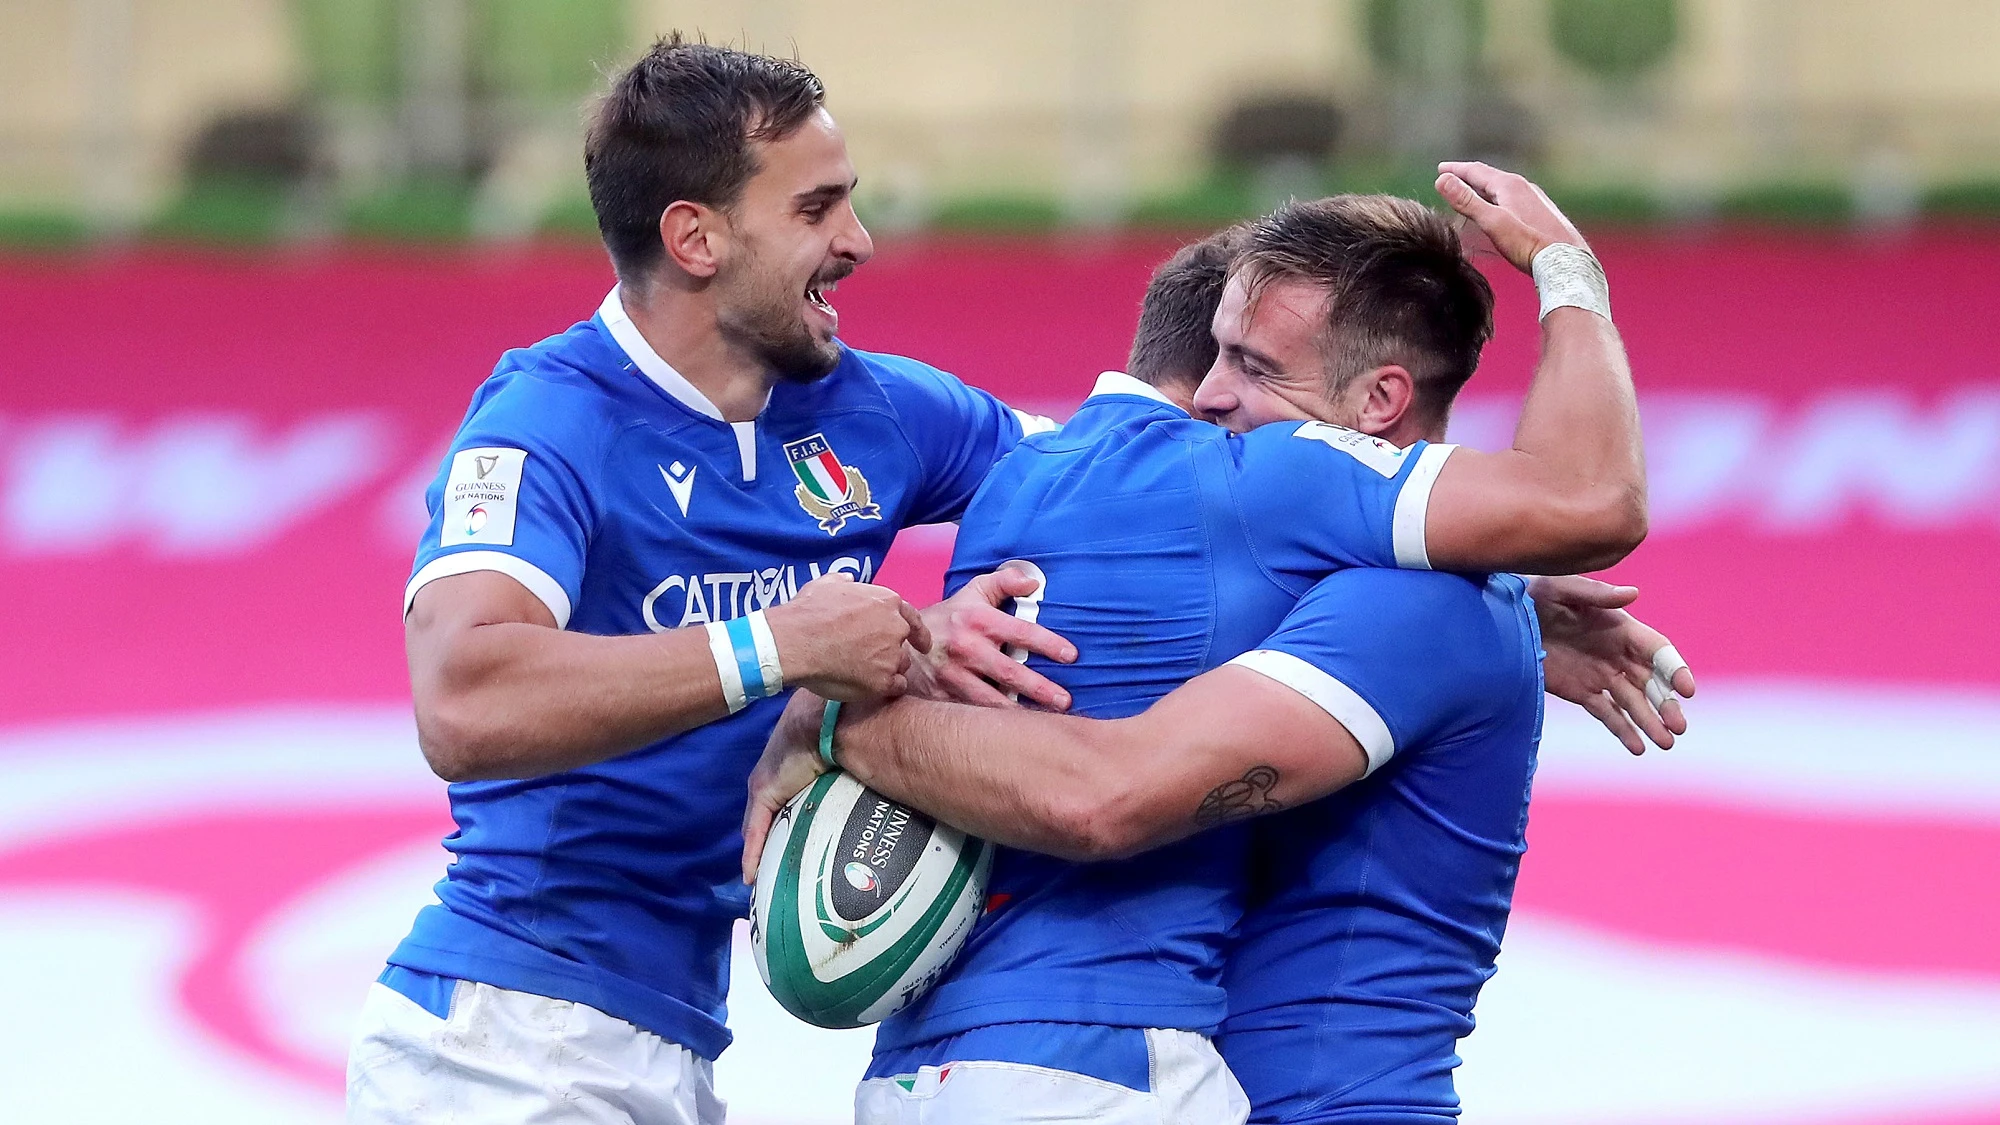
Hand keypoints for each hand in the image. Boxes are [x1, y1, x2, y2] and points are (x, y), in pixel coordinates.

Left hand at [741, 691, 833, 883]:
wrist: (831, 720)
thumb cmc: (843, 733)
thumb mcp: (845, 761)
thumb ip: (851, 773)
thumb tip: (880, 782)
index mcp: (789, 768)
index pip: (781, 802)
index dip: (783, 822)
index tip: (790, 844)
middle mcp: (772, 778)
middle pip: (765, 819)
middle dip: (768, 842)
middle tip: (774, 870)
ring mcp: (765, 786)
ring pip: (757, 829)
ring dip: (759, 851)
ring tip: (763, 878)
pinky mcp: (764, 794)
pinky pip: (755, 832)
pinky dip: (752, 853)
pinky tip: (752, 876)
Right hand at [765, 574, 930, 701]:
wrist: (796, 641)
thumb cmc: (808, 611)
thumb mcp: (827, 583)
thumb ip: (844, 582)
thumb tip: (848, 581)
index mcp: (888, 602)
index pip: (912, 618)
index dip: (917, 632)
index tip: (922, 644)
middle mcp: (895, 628)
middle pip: (903, 644)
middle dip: (892, 651)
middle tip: (872, 658)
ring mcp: (891, 656)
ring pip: (900, 666)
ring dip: (887, 669)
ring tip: (862, 672)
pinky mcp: (883, 681)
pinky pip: (895, 687)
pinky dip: (885, 688)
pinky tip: (868, 687)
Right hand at [915, 565, 1077, 709]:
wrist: (901, 642)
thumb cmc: (946, 618)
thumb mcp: (972, 593)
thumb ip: (1003, 582)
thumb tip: (1033, 581)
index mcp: (978, 620)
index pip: (1021, 632)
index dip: (1048, 644)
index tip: (1071, 656)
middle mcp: (967, 648)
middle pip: (1010, 672)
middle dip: (1040, 688)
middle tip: (1065, 701)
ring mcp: (953, 675)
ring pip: (991, 699)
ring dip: (1020, 712)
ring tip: (1045, 723)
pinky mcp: (942, 696)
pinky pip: (971, 712)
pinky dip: (992, 724)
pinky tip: (1013, 731)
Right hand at [1434, 161, 1587, 273]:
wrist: (1566, 261)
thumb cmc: (1529, 245)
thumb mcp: (1492, 223)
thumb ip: (1467, 201)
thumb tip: (1442, 179)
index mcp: (1509, 185)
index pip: (1476, 171)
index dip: (1456, 170)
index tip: (1441, 169)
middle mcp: (1524, 187)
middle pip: (1490, 177)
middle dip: (1470, 177)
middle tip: (1453, 178)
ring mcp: (1535, 199)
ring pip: (1504, 188)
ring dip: (1485, 189)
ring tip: (1473, 193)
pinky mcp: (1542, 212)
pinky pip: (1515, 199)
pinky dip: (1500, 199)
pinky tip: (1501, 210)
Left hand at [1530, 575, 1695, 754]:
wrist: (1508, 618)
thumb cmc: (1537, 594)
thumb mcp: (1563, 588)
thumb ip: (1596, 593)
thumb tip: (1633, 593)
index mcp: (1621, 628)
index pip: (1658, 651)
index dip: (1674, 669)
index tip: (1687, 690)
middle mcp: (1618, 655)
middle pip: (1652, 683)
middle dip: (1667, 705)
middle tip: (1679, 727)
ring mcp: (1601, 676)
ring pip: (1633, 703)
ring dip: (1650, 723)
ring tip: (1666, 744)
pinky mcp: (1582, 692)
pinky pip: (1607, 714)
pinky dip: (1622, 731)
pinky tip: (1638, 748)